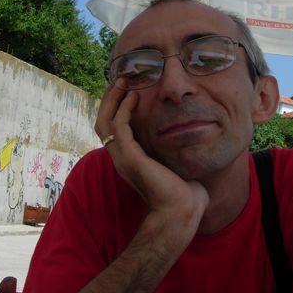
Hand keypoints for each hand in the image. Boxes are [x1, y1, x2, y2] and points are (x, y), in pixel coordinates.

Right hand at [95, 85, 208, 222]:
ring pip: (105, 121)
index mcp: (130, 161)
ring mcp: (123, 159)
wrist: (181, 213)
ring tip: (124, 82)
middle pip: (102, 122)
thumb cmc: (184, 195)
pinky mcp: (130, 158)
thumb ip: (174, 151)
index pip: (113, 129)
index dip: (117, 108)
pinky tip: (134, 97)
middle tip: (121, 80)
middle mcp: (121, 159)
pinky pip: (119, 126)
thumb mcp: (176, 166)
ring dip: (113, 100)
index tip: (128, 90)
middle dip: (110, 100)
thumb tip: (189, 137)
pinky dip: (124, 109)